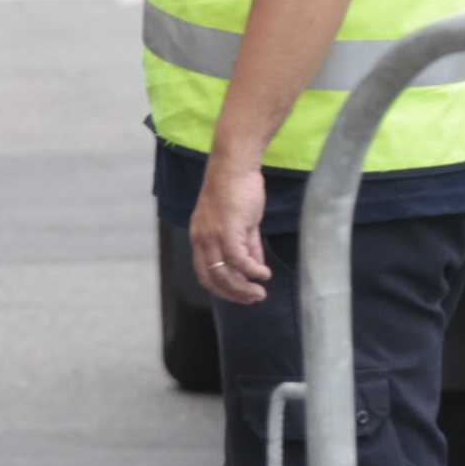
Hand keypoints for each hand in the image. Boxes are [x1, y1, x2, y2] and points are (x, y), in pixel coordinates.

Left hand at [191, 149, 273, 304]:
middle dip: (233, 294)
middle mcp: (201, 240)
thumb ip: (247, 246)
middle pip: (213, 279)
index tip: (240, 295)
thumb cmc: (237, 189)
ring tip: (259, 293)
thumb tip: (255, 267)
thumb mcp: (241, 223)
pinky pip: (239, 261)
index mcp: (200, 238)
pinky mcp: (227, 231)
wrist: (235, 166)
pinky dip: (253, 271)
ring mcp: (212, 236)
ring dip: (243, 288)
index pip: (205, 274)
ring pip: (225, 274)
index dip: (222, 289)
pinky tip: (264, 274)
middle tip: (252, 299)